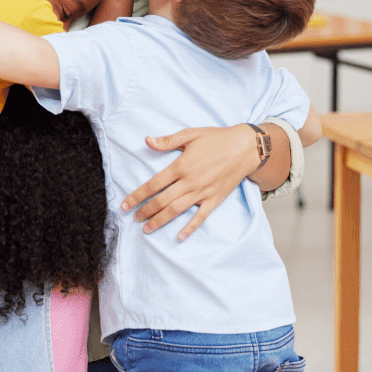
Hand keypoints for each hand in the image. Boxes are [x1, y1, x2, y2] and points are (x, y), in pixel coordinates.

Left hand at [121, 125, 258, 240]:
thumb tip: (147, 141)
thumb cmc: (216, 138)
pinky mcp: (215, 200)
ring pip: (176, 211)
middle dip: (145, 211)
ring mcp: (202, 193)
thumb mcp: (190, 134)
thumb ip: (167, 141)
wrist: (245, 147)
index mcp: (181, 166)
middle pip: (162, 201)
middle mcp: (190, 182)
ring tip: (147, 228)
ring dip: (160, 221)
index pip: (153, 184)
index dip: (138, 195)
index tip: (125, 204)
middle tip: (134, 218)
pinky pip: (200, 217)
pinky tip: (179, 237)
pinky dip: (189, 228)